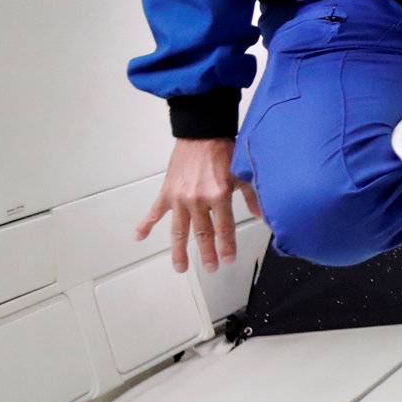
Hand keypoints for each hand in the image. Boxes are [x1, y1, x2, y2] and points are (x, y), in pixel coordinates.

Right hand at [135, 137, 261, 273]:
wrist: (202, 133)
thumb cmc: (225, 150)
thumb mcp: (243, 172)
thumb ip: (252, 195)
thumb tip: (262, 215)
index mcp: (219, 195)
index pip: (224, 228)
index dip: (227, 246)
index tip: (228, 260)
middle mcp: (198, 200)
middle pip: (202, 234)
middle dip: (207, 253)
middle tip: (211, 268)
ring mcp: (180, 198)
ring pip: (179, 230)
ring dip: (179, 251)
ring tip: (180, 268)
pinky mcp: (167, 192)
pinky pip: (155, 211)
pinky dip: (146, 224)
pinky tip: (139, 236)